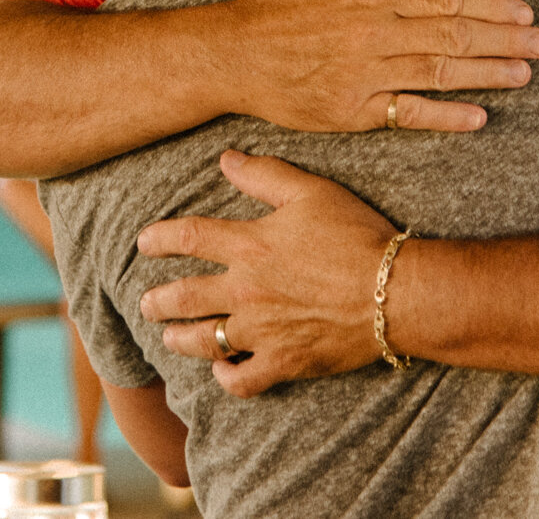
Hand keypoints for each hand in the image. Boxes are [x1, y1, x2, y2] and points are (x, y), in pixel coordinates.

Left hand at [136, 151, 398, 397]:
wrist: (394, 291)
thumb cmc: (356, 236)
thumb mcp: (311, 191)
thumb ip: (265, 175)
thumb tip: (226, 159)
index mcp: (250, 245)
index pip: (189, 238)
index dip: (160, 239)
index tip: (144, 243)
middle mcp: (246, 290)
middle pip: (183, 298)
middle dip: (158, 301)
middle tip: (146, 303)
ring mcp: (262, 330)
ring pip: (204, 341)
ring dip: (180, 340)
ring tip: (169, 337)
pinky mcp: (285, 361)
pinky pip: (243, 380)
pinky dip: (227, 378)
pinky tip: (222, 371)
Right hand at [216, 0, 538, 133]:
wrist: (232, 55)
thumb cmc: (277, 6)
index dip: (491, 5)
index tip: (524, 12)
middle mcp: (375, 33)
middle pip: (452, 34)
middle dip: (503, 40)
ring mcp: (366, 74)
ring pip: (438, 71)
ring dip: (486, 73)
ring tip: (524, 74)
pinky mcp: (353, 111)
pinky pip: (408, 114)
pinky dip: (445, 116)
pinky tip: (478, 117)